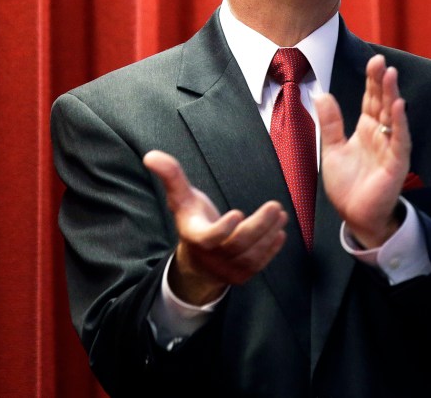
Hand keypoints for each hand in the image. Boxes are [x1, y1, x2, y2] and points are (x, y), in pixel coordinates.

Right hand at [143, 150, 287, 304]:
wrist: (199, 260)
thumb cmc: (192, 222)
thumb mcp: (182, 199)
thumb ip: (171, 177)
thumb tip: (150, 156)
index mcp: (195, 237)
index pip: (209, 238)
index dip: (223, 229)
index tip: (237, 213)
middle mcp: (211, 257)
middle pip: (237, 245)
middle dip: (258, 226)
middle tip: (275, 206)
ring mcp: (227, 269)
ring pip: (252, 255)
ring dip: (268, 234)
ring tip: (280, 214)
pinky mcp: (242, 275)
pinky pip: (260, 264)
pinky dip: (271, 249)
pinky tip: (280, 231)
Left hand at [313, 54, 411, 247]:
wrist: (355, 216)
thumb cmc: (348, 185)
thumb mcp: (332, 149)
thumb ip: (331, 123)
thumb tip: (322, 94)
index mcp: (366, 130)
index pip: (371, 100)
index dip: (372, 81)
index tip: (374, 61)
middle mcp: (381, 135)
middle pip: (383, 103)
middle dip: (383, 82)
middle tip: (382, 61)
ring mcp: (391, 148)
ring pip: (393, 117)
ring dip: (392, 96)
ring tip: (391, 75)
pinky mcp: (396, 164)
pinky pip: (400, 140)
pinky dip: (400, 123)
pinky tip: (398, 106)